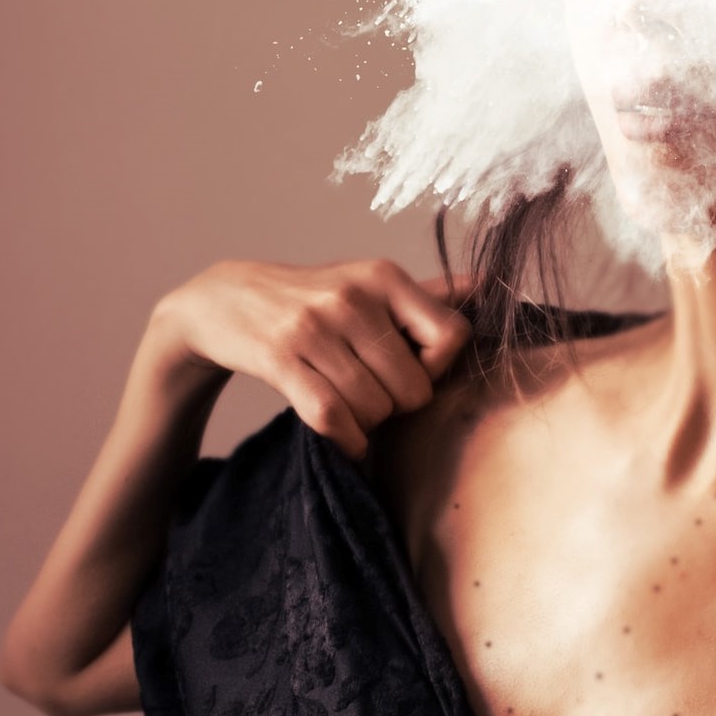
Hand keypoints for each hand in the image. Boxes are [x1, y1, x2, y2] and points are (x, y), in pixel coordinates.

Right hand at [149, 258, 473, 459]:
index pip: (452, 336)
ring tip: (352, 409)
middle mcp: (353, 297)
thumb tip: (490, 282)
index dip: (439, 369)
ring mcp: (314, 327)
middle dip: (398, 405)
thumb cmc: (314, 298)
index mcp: (384, 276)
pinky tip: (341, 436)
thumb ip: (428, 294)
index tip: (414, 371)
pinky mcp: (280, 358)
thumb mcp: (368, 284)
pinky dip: (343, 439)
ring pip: (373, 407)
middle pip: (414, 387)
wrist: (226, 300)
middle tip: (375, 396)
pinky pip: (331, 418)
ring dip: (367, 423)